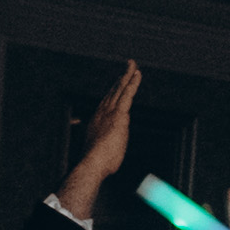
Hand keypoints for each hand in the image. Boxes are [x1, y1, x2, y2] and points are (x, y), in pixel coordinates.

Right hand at [63, 63, 143, 220]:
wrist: (91, 164)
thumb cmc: (96, 163)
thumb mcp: (98, 152)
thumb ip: (103, 145)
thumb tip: (103, 148)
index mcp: (97, 120)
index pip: (107, 102)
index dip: (113, 91)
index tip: (118, 82)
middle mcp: (102, 112)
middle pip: (113, 92)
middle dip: (120, 79)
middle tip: (127, 68)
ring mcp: (110, 112)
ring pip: (120, 89)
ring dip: (127, 76)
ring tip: (133, 65)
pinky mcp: (119, 114)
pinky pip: (127, 94)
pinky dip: (132, 83)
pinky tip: (137, 74)